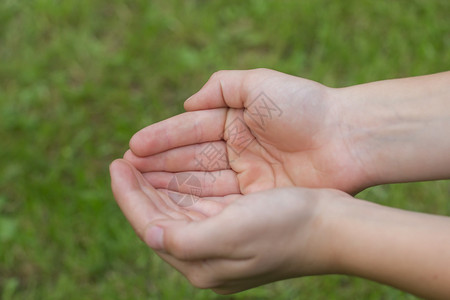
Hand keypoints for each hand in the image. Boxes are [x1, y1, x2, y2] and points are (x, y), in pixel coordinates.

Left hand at [109, 159, 343, 293]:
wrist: (333, 227)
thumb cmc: (287, 227)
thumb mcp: (232, 234)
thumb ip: (183, 239)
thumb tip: (147, 232)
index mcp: (201, 263)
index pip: (150, 225)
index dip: (128, 195)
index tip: (115, 164)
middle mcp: (207, 257)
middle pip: (160, 219)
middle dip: (139, 189)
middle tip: (122, 160)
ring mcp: (221, 243)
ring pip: (177, 211)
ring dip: (158, 186)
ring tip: (140, 163)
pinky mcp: (235, 228)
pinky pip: (197, 206)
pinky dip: (181, 188)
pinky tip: (173, 173)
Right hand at [125, 69, 369, 194]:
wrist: (349, 139)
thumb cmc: (306, 107)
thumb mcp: (260, 85)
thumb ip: (222, 86)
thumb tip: (188, 104)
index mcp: (237, 121)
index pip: (191, 131)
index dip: (161, 139)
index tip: (133, 147)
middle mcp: (238, 150)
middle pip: (190, 159)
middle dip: (158, 165)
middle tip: (126, 171)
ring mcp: (248, 176)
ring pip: (200, 182)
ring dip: (169, 185)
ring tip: (137, 187)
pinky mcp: (259, 198)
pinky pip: (219, 201)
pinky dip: (194, 202)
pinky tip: (168, 204)